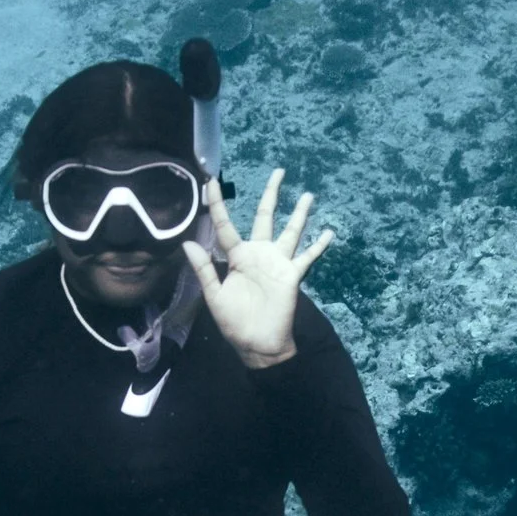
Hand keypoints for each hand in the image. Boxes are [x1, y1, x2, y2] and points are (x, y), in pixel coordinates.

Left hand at [186, 169, 333, 368]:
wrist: (258, 344)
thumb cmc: (234, 322)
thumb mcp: (214, 296)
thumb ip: (204, 269)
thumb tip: (188, 242)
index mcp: (236, 257)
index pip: (226, 224)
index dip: (218, 204)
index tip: (212, 181)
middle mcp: (258, 253)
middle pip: (266, 216)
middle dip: (272, 194)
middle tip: (279, 171)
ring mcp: (277, 262)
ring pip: (291, 230)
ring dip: (300, 213)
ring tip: (308, 195)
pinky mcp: (292, 274)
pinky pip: (308, 257)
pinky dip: (319, 245)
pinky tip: (329, 232)